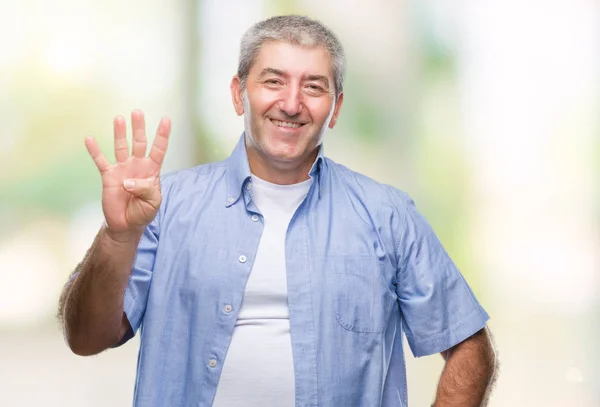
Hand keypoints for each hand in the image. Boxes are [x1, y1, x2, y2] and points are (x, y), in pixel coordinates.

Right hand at [85, 110, 170, 240]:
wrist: (126, 225)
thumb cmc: (143, 212)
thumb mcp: (153, 203)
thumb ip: (146, 190)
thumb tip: (128, 180)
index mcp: (152, 171)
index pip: (158, 149)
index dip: (162, 135)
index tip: (166, 119)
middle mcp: (137, 166)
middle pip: (139, 142)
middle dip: (139, 128)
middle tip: (137, 112)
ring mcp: (122, 169)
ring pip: (121, 147)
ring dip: (120, 133)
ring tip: (119, 118)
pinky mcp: (108, 176)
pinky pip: (100, 161)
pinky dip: (95, 150)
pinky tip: (89, 138)